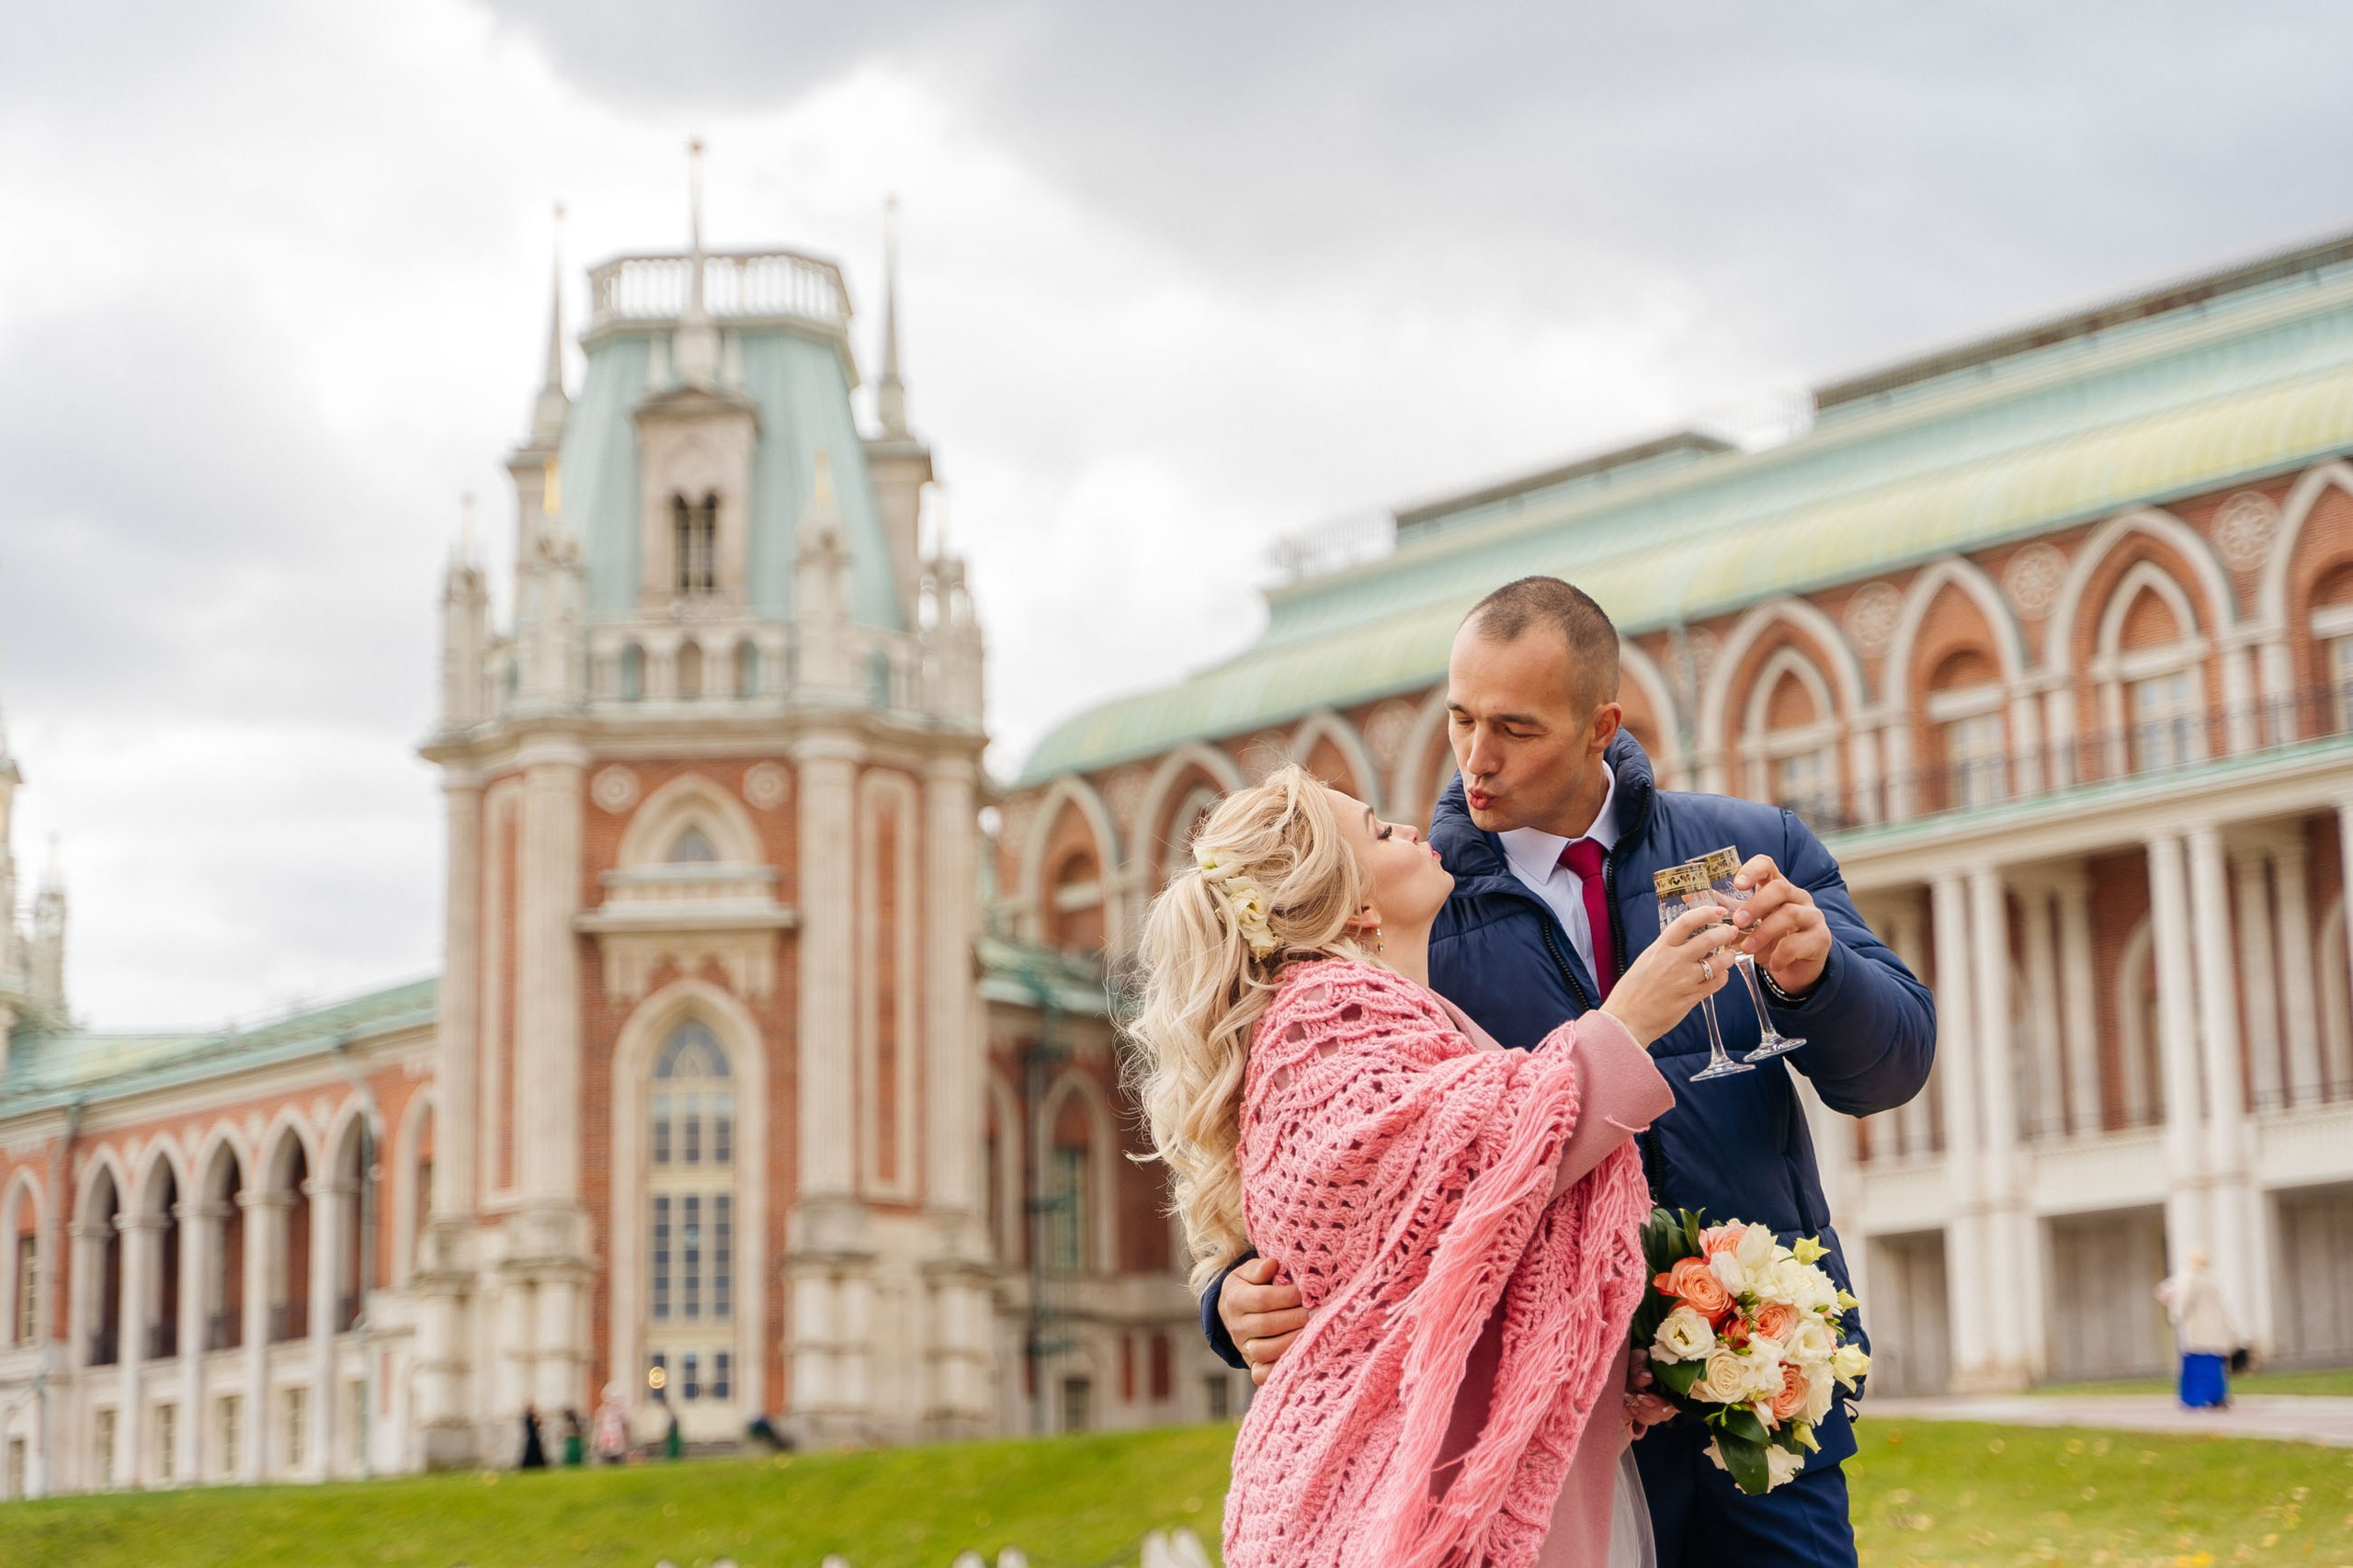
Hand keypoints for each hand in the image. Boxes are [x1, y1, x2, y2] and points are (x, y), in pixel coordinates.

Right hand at [1219, 1255, 1306, 1385]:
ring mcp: (1244, 1347)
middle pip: (1266, 1325)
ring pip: (1264, 1350)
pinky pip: (1261, 1374)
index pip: (1261, 1299)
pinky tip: (1298, 1358)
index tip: (1304, 1293)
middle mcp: (1236, 1326)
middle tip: (1315, 1313)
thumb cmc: (1250, 1286)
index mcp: (1235, 1299)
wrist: (1234, 1312)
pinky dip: (1278, 1370)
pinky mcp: (1253, 1365)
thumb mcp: (1248, 1272)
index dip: (1286, 1296)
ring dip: (1291, 1342)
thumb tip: (1272, 1265)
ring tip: (1311, 1332)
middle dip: (1294, 1318)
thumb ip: (1259, 1268)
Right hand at [1602, 904, 1738, 1045]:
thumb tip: (1684, 940)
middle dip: (1725, 932)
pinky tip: (1720, 975)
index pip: (1686, 922)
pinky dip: (1723, 977)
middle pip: (1709, 939)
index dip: (1705, 912)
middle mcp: (1674, 961)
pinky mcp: (1692, 997)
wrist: (1627, 1020)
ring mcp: (1685, 979)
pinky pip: (1717, 983)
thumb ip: (1666, 949)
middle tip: (1731, 931)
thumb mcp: (1646, 960)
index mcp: (1660, 948)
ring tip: (1729, 955)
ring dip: (1728, 957)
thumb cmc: (1632, 991)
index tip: (1717, 910)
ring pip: (1719, 962)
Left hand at [1731, 855, 1830, 996]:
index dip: (1752, 870)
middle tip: (1738, 922)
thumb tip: (1693, 899)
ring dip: (1764, 932)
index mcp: (1777, 888)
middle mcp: (1797, 897)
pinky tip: (1772, 963)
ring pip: (1790, 914)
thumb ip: (1729, 913)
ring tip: (1747, 948)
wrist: (1797, 970)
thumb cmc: (1770, 941)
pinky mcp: (1821, 938)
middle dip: (1756, 904)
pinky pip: (1799, 942)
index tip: (1737, 884)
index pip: (1767, 865)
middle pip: (1780, 888)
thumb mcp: (1749, 926)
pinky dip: (1781, 954)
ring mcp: (1812, 916)